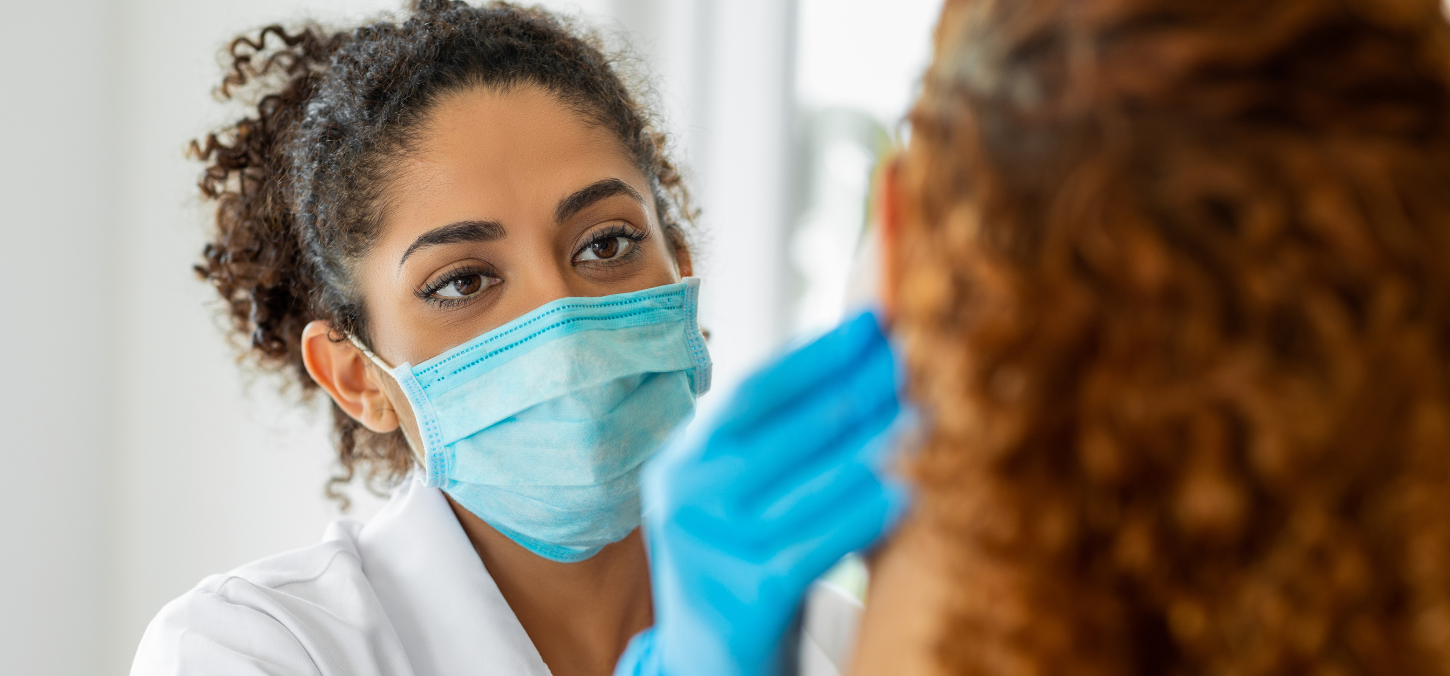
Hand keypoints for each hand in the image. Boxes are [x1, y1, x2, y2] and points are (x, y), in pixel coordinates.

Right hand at [616, 311, 910, 675]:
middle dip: (857, 391)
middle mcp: (683, 497)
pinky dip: (863, 517)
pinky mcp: (741, 600)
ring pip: (806, 486)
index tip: (873, 324)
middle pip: (785, 431)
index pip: (754, 391)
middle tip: (915, 360)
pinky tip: (908, 494)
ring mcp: (707, 550)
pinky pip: (814, 547)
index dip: (817, 354)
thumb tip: (861, 365)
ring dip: (873, 447)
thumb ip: (778, 442)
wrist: (709, 667)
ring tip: (925, 417)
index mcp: (682, 459)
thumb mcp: (741, 498)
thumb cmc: (742, 565)